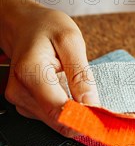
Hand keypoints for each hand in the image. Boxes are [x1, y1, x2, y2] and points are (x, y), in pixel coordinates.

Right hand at [0, 0, 99, 135]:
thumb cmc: (47, 27)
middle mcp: (19, 90)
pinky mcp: (23, 103)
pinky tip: (71, 93)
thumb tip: (91, 105)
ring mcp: (19, 99)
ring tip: (84, 92)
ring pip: (54, 121)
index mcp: (31, 72)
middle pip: (57, 120)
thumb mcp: (71, 41)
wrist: (24, 25)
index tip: (105, 119)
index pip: (58, 110)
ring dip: (74, 113)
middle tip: (103, 109)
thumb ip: (81, 75)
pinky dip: (65, 109)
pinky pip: (50, 115)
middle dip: (82, 118)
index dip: (84, 120)